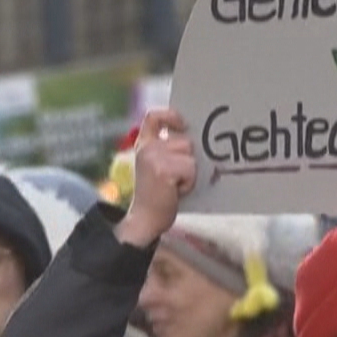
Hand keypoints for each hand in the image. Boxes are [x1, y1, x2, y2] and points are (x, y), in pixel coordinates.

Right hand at [115, 109, 196, 247]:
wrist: (144, 220)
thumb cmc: (156, 197)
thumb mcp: (155, 167)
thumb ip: (166, 151)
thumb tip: (193, 139)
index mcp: (143, 145)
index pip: (153, 117)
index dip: (171, 115)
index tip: (183, 125)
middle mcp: (147, 148)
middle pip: (185, 141)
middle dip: (187, 160)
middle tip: (174, 179)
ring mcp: (154, 157)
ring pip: (190, 156)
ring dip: (189, 173)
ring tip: (174, 186)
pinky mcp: (164, 169)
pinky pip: (191, 168)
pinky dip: (189, 183)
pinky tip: (175, 191)